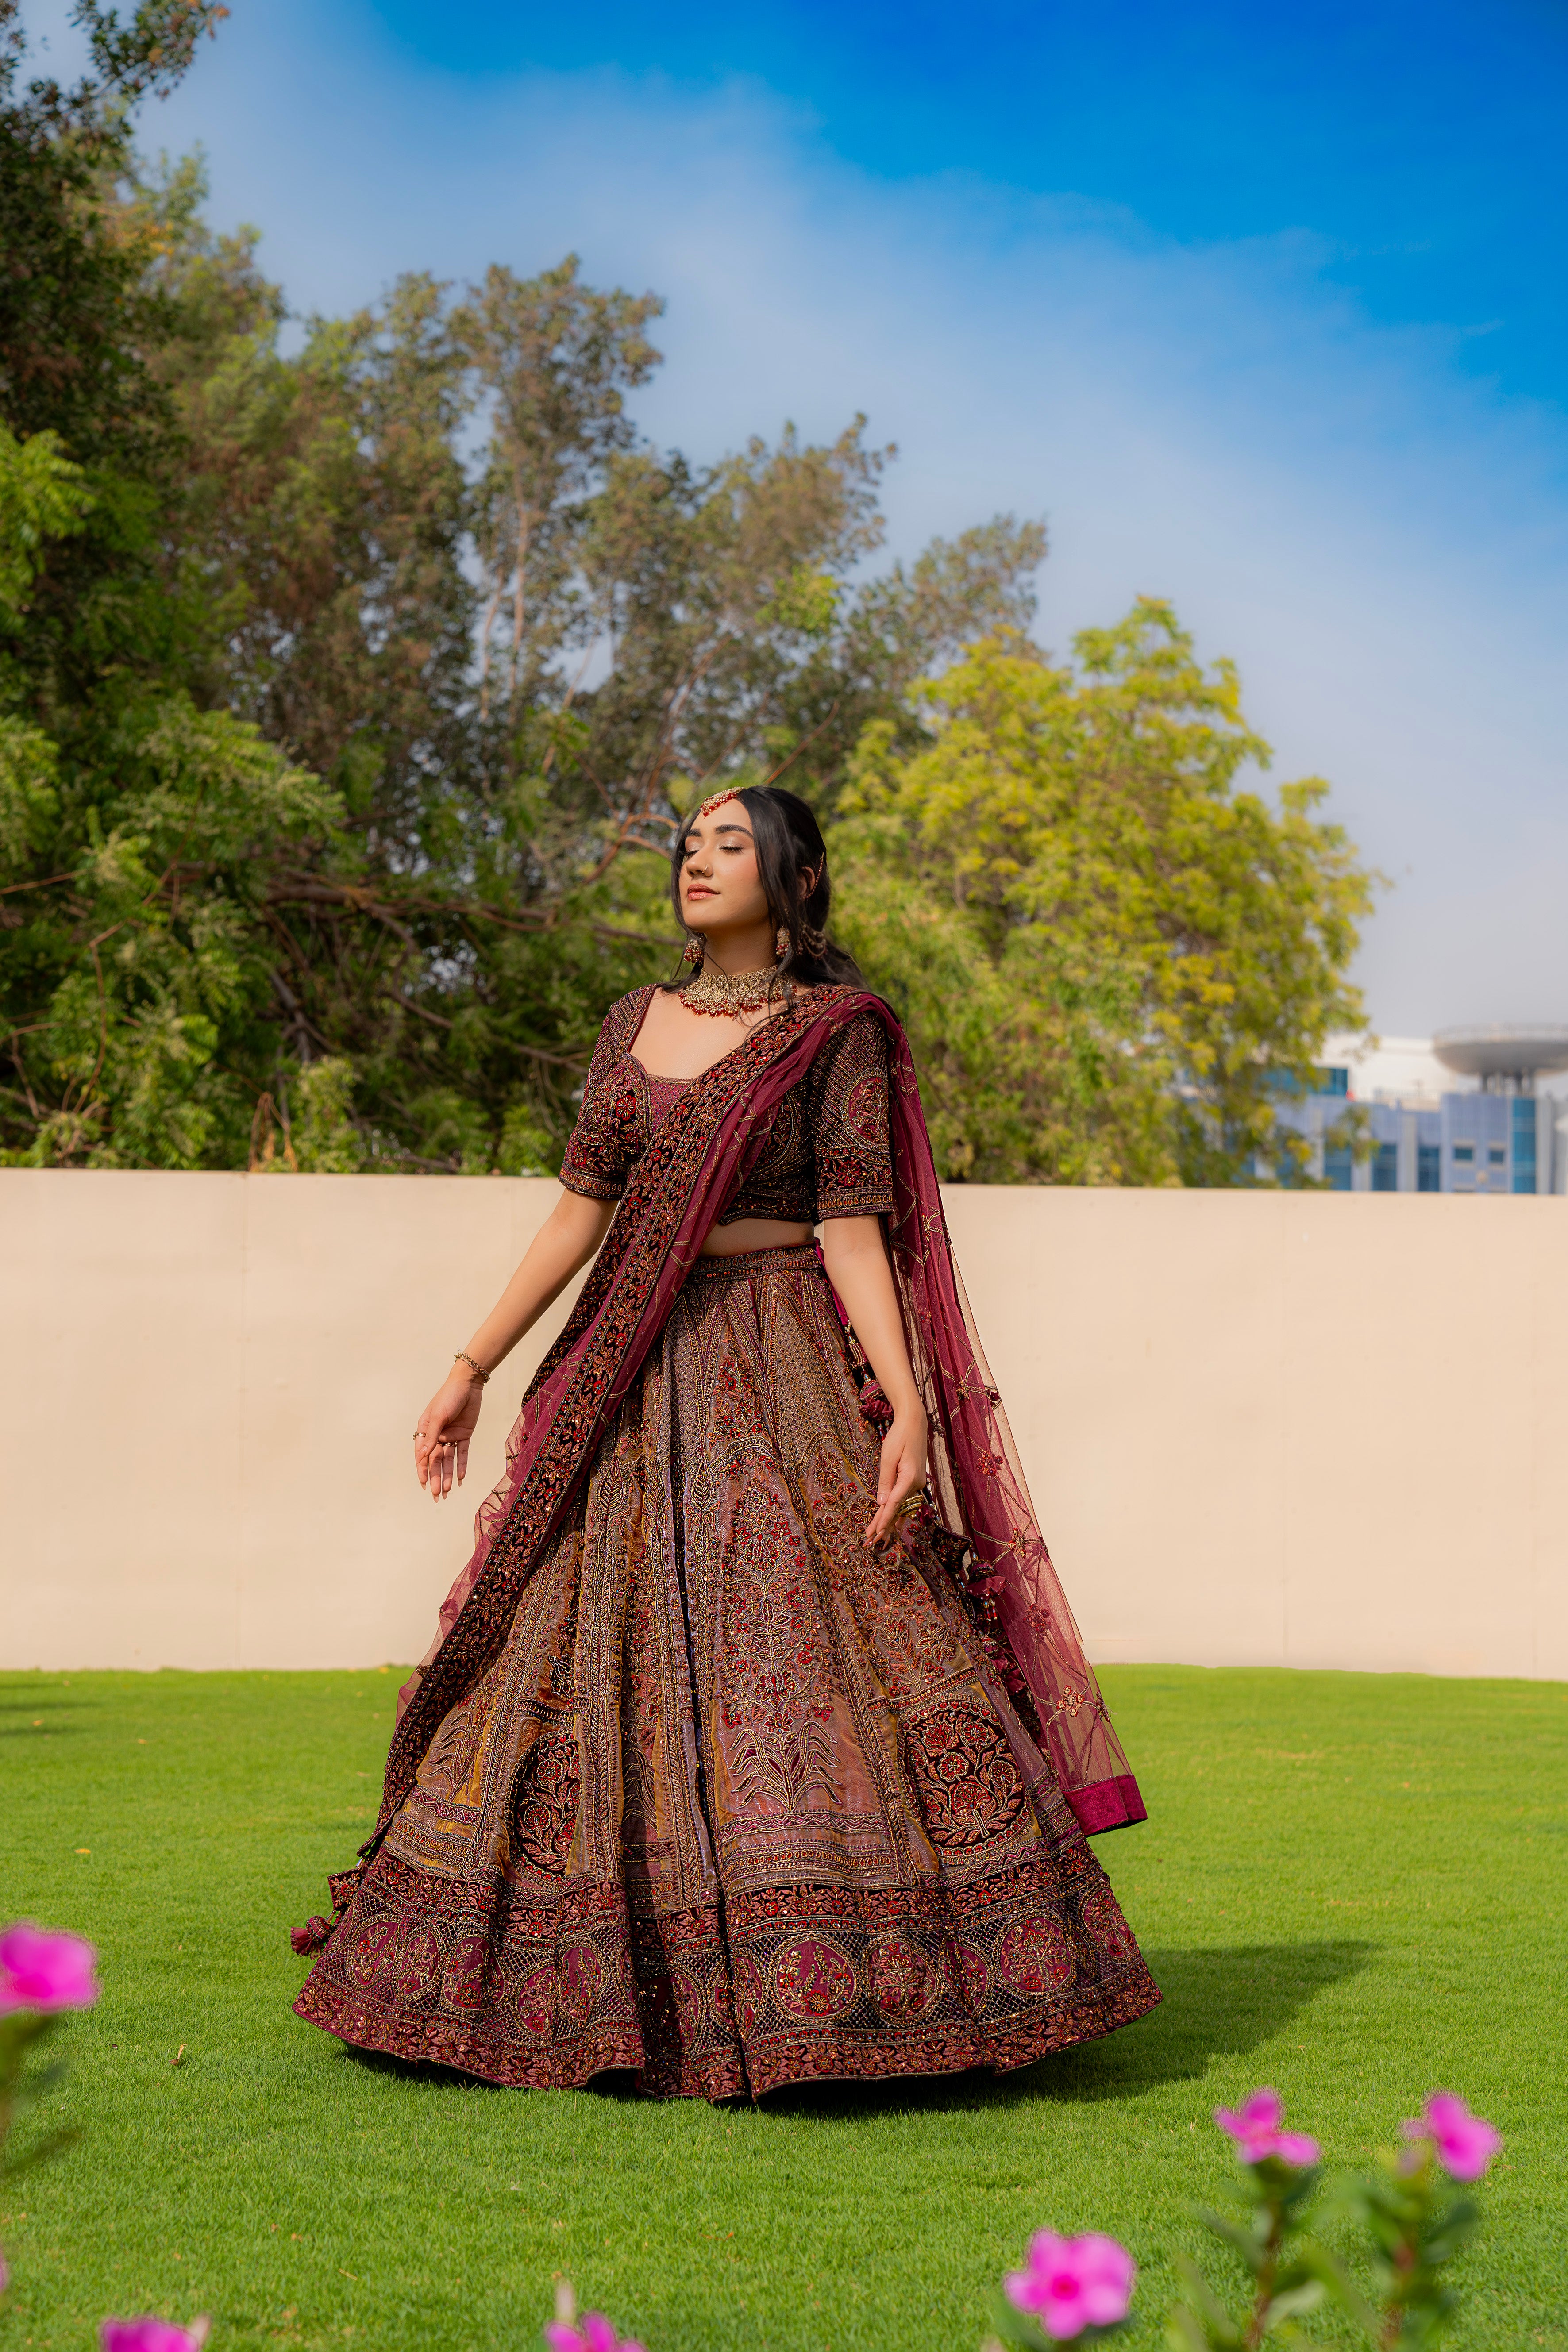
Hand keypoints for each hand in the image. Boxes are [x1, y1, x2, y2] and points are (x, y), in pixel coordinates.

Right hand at [413, 1369, 482, 1501]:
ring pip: (449, 1460)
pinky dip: (461, 1465)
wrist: (468, 1384)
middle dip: (436, 1477)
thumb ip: (432, 1435)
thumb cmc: (449, 1396)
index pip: (422, 1454)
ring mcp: (451, 1436)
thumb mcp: (438, 1415)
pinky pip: (462, 1453)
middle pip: (436, 1460)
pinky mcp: (464, 1435)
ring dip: (448, 1475)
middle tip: (437, 1495)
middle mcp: (437, 1435)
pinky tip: (460, 1478)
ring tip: (447, 1491)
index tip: (424, 1484)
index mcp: (426, 1430)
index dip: (423, 1469)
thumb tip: (424, 1455)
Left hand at [865, 1404, 927, 1547]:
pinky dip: (896, 1509)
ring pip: (901, 1505)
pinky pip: (904, 1498)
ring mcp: (917, 1483)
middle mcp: (917, 1484)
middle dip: (884, 1525)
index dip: (884, 1521)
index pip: (894, 1504)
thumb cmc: (899, 1437)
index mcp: (910, 1478)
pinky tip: (892, 1523)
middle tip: (871, 1541)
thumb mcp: (888, 1457)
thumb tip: (881, 1503)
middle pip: (897, 1508)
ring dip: (889, 1519)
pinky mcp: (915, 1480)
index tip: (876, 1534)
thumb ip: (885, 1482)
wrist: (914, 1423)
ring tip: (878, 1536)